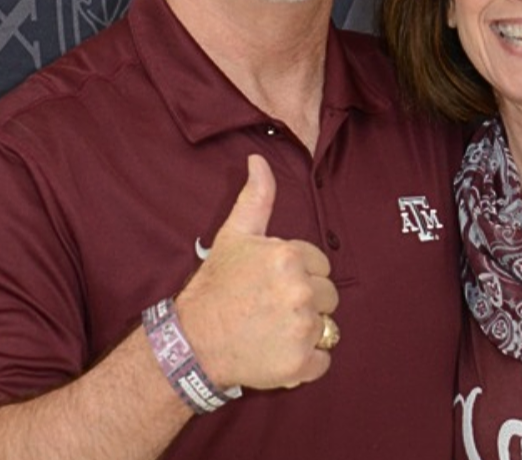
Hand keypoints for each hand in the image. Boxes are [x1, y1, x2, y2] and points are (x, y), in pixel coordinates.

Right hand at [173, 154, 338, 389]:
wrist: (192, 344)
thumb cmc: (215, 288)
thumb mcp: (234, 237)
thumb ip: (256, 197)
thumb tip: (259, 159)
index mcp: (289, 257)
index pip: (321, 266)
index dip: (299, 276)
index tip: (271, 285)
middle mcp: (300, 291)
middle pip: (329, 297)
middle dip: (306, 303)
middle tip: (270, 309)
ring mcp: (301, 328)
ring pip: (328, 327)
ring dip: (306, 331)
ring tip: (272, 329)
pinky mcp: (299, 363)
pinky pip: (324, 361)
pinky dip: (306, 362)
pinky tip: (278, 352)